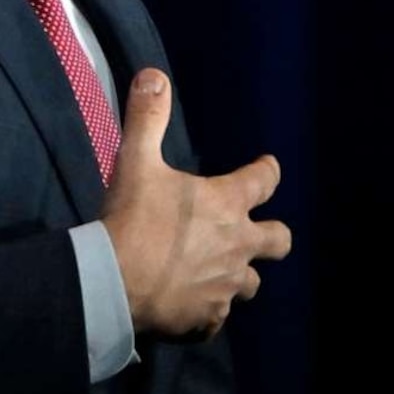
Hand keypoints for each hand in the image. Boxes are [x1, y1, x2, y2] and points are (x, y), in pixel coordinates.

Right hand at [101, 70, 292, 341]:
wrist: (113, 283)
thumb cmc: (131, 219)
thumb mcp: (136, 161)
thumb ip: (148, 118)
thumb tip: (154, 74)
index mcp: (228, 203)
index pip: (266, 179)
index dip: (267, 171)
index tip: (267, 167)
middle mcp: (239, 246)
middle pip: (280, 241)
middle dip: (273, 235)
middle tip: (259, 233)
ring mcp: (226, 286)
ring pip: (251, 284)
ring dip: (240, 277)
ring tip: (220, 273)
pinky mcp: (207, 318)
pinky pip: (218, 318)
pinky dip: (209, 312)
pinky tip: (193, 309)